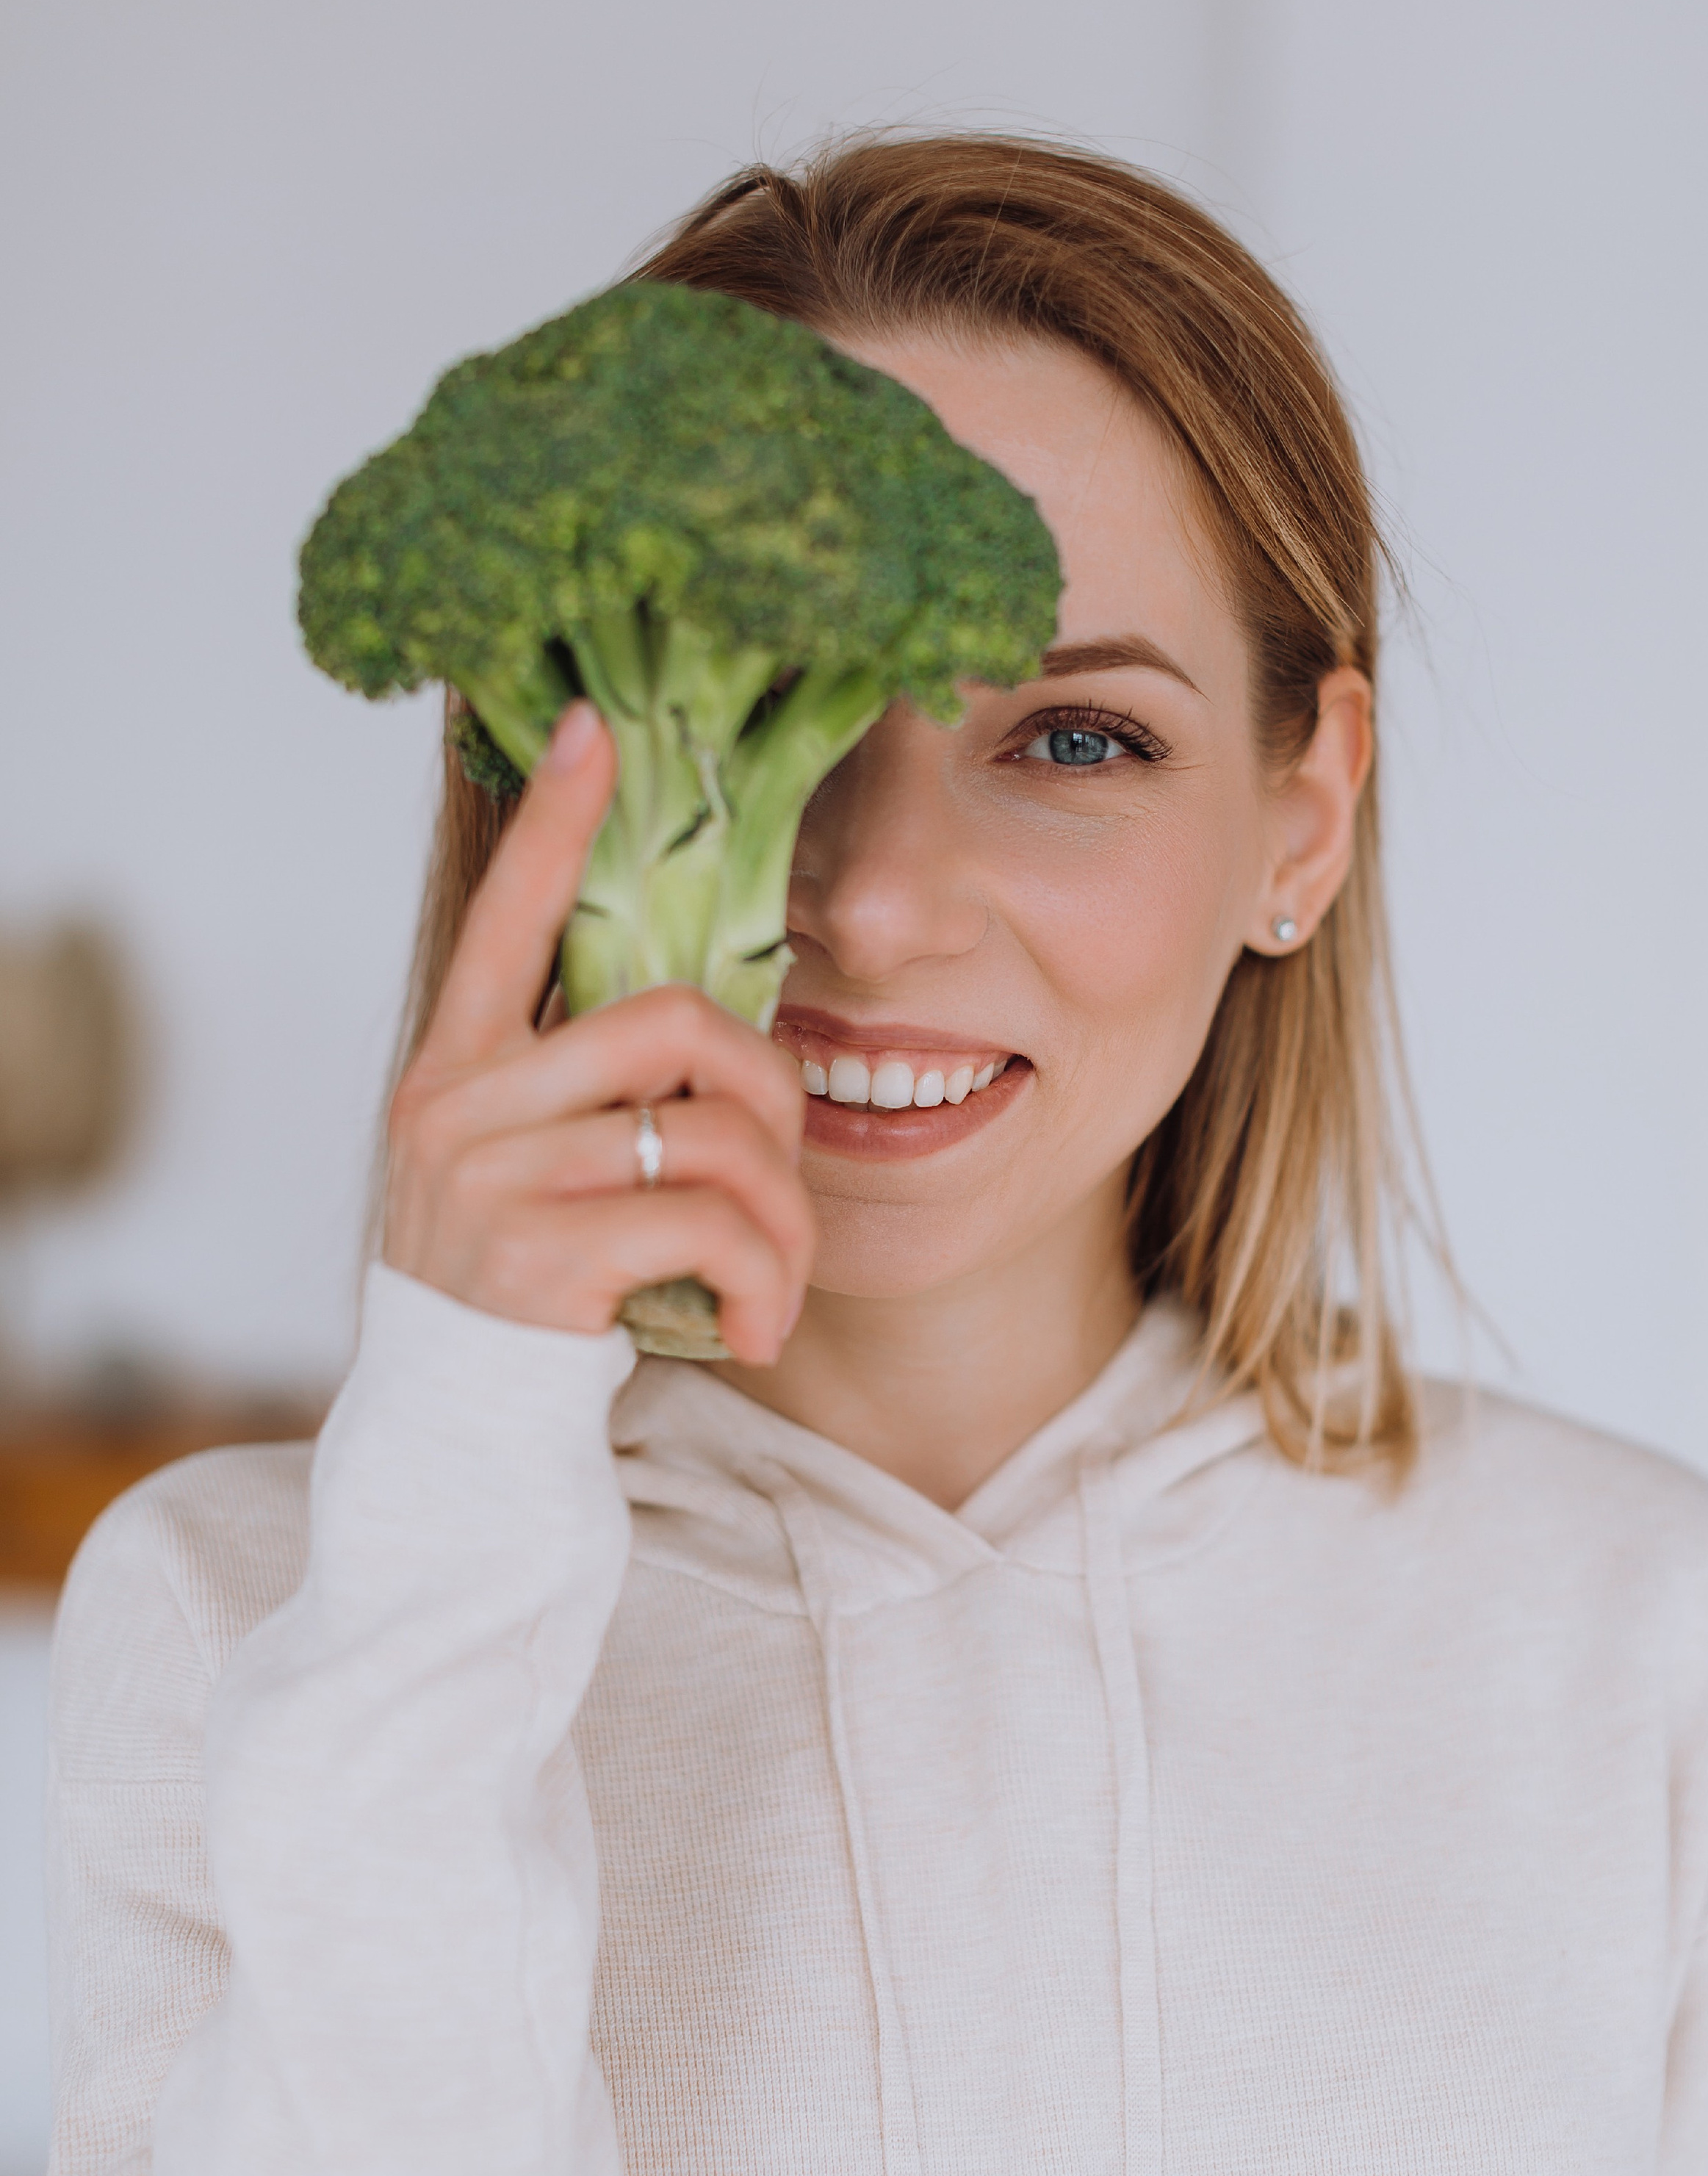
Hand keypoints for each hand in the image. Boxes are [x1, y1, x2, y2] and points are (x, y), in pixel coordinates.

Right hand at [383, 700, 813, 1359]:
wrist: (458, 1449)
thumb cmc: (524, 1301)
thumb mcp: (528, 1176)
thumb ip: (579, 1092)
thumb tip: (700, 1019)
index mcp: (457, 1069)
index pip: (504, 913)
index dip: (555, 819)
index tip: (596, 726)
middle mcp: (458, 1107)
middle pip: (672, 1020)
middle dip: (768, 1094)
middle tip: (781, 1175)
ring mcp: (493, 1179)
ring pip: (712, 1134)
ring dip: (782, 1220)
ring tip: (773, 1283)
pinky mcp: (539, 1257)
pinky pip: (713, 1224)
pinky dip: (764, 1283)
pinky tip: (750, 1330)